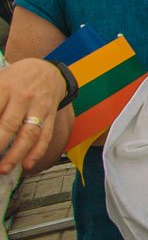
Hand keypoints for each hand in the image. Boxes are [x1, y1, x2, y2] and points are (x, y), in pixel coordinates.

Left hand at [0, 59, 67, 175]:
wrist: (48, 71)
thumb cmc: (16, 78)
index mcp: (5, 86)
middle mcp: (24, 97)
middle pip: (9, 125)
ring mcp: (39, 107)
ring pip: (29, 134)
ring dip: (16, 154)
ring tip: (4, 168)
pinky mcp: (51, 116)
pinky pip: (46, 136)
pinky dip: (37, 152)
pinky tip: (27, 165)